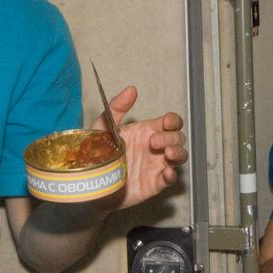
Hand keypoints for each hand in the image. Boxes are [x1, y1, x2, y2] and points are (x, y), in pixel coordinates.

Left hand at [89, 85, 185, 211]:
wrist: (91, 183)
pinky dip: (173, 175)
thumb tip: (132, 89)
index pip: (170, 122)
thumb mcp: (103, 127)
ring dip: (178, 153)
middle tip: (153, 143)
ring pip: (180, 156)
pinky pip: (171, 179)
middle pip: (178, 137)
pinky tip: (166, 173)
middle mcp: (155, 148)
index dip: (173, 121)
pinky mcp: (154, 183)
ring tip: (167, 154)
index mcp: (146, 131)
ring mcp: (157, 165)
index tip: (166, 123)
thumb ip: (116, 108)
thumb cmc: (99, 153)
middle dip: (171, 137)